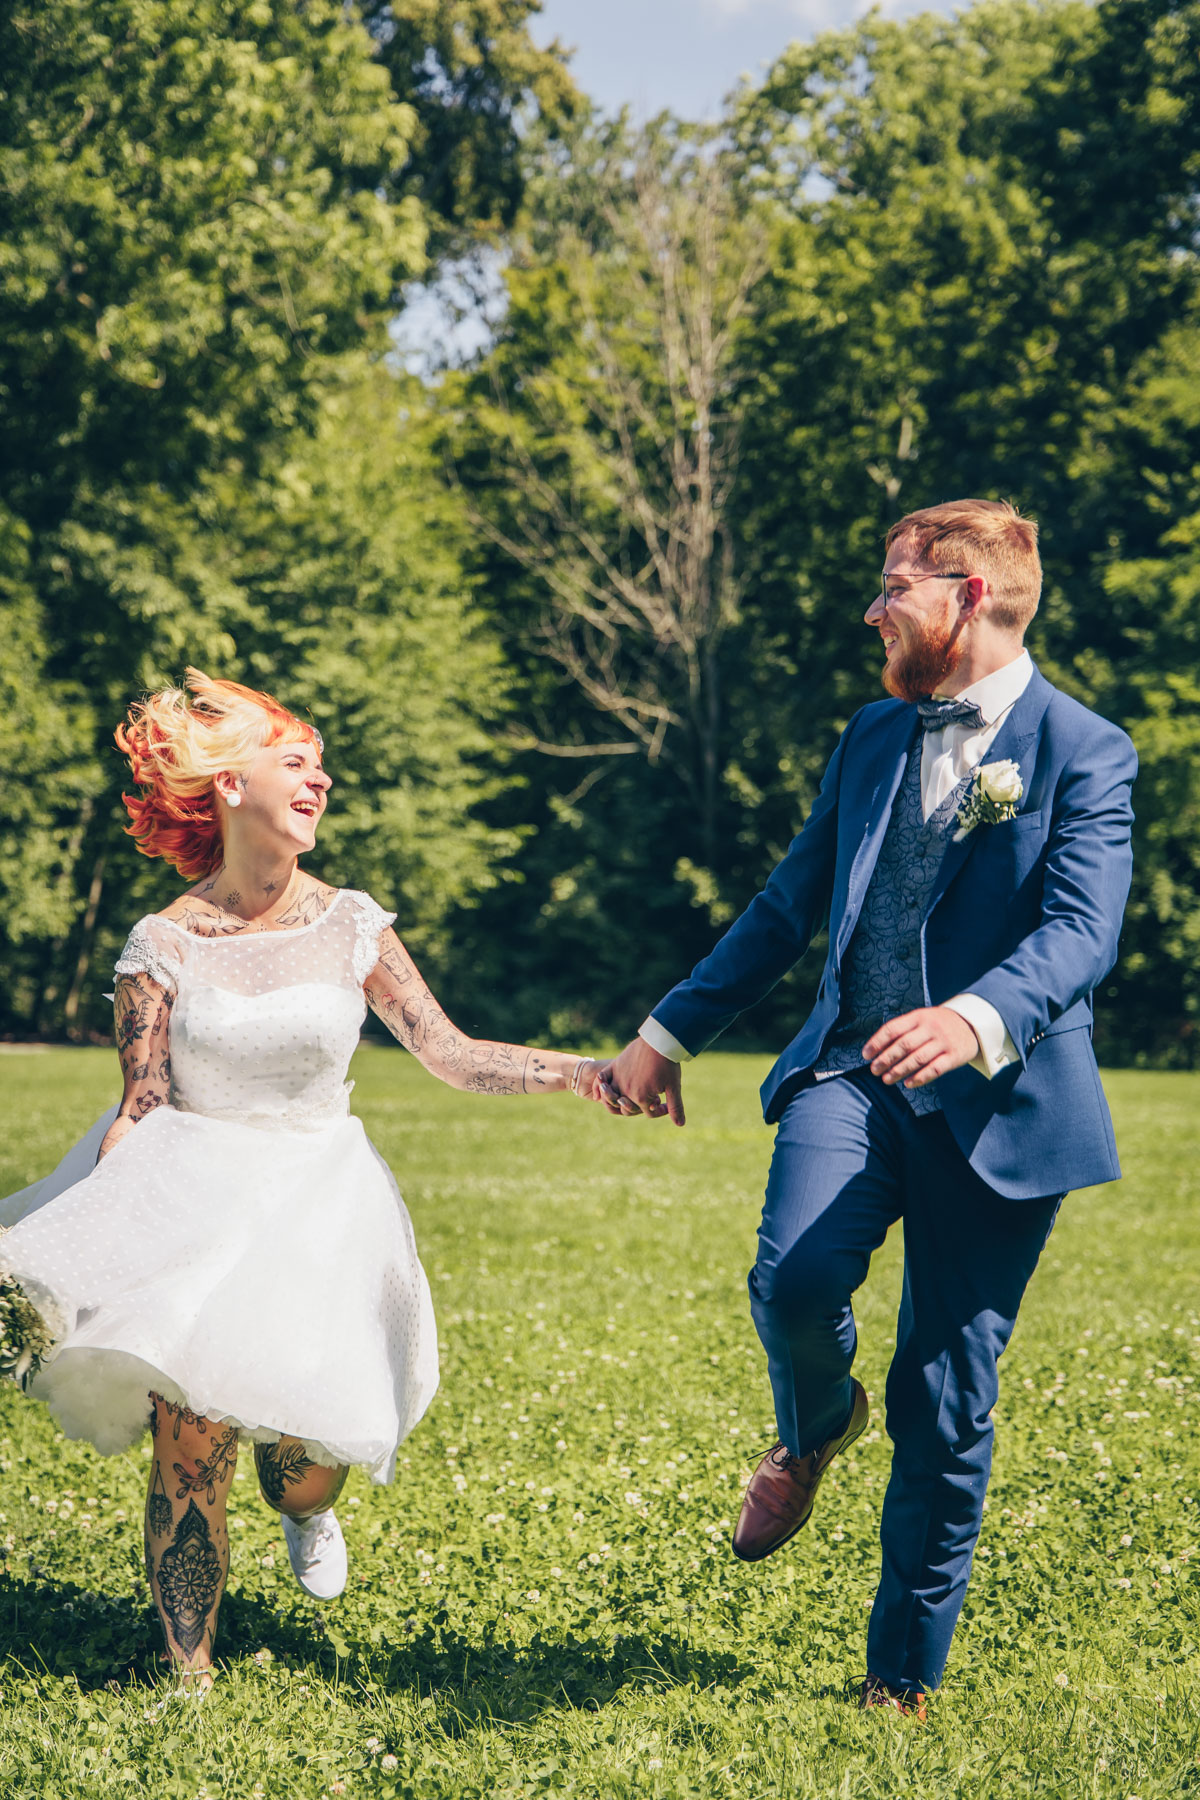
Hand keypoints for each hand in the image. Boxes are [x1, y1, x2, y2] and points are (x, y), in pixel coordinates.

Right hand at [595, 1038, 685, 1125]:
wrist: (659, 1041)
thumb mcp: (674, 1087)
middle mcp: (626, 1091)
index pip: (648, 1112)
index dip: (659, 1110)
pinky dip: (600, 1085)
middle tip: (651, 1100)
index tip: (666, 1103)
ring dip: (616, 1100)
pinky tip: (599, 1091)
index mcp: (641, 1098)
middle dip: (640, 1107)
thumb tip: (680, 1124)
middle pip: (628, 1108)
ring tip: (623, 1098)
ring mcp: (618, 1079)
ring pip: (611, 1096)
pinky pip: (602, 1079)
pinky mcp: (614, 1067)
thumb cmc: (667, 1064)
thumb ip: (675, 1107)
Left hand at [862, 1006, 979, 1088]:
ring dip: (899, 1071)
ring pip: (918, 1058)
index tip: (865, 1055)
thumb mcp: (921, 1019)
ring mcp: (943, 1042)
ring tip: (886, 1080)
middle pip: (904, 1045)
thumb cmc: (938, 1024)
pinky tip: (908, 1084)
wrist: (972, 1024)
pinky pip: (935, 1069)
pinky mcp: (954, 1056)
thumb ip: (903, 1030)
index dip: (877, 1042)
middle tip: (874, 1070)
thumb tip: (877, 1049)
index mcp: (918, 1017)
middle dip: (886, 1059)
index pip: (893, 1029)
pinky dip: (920, 1078)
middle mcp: (931, 1028)